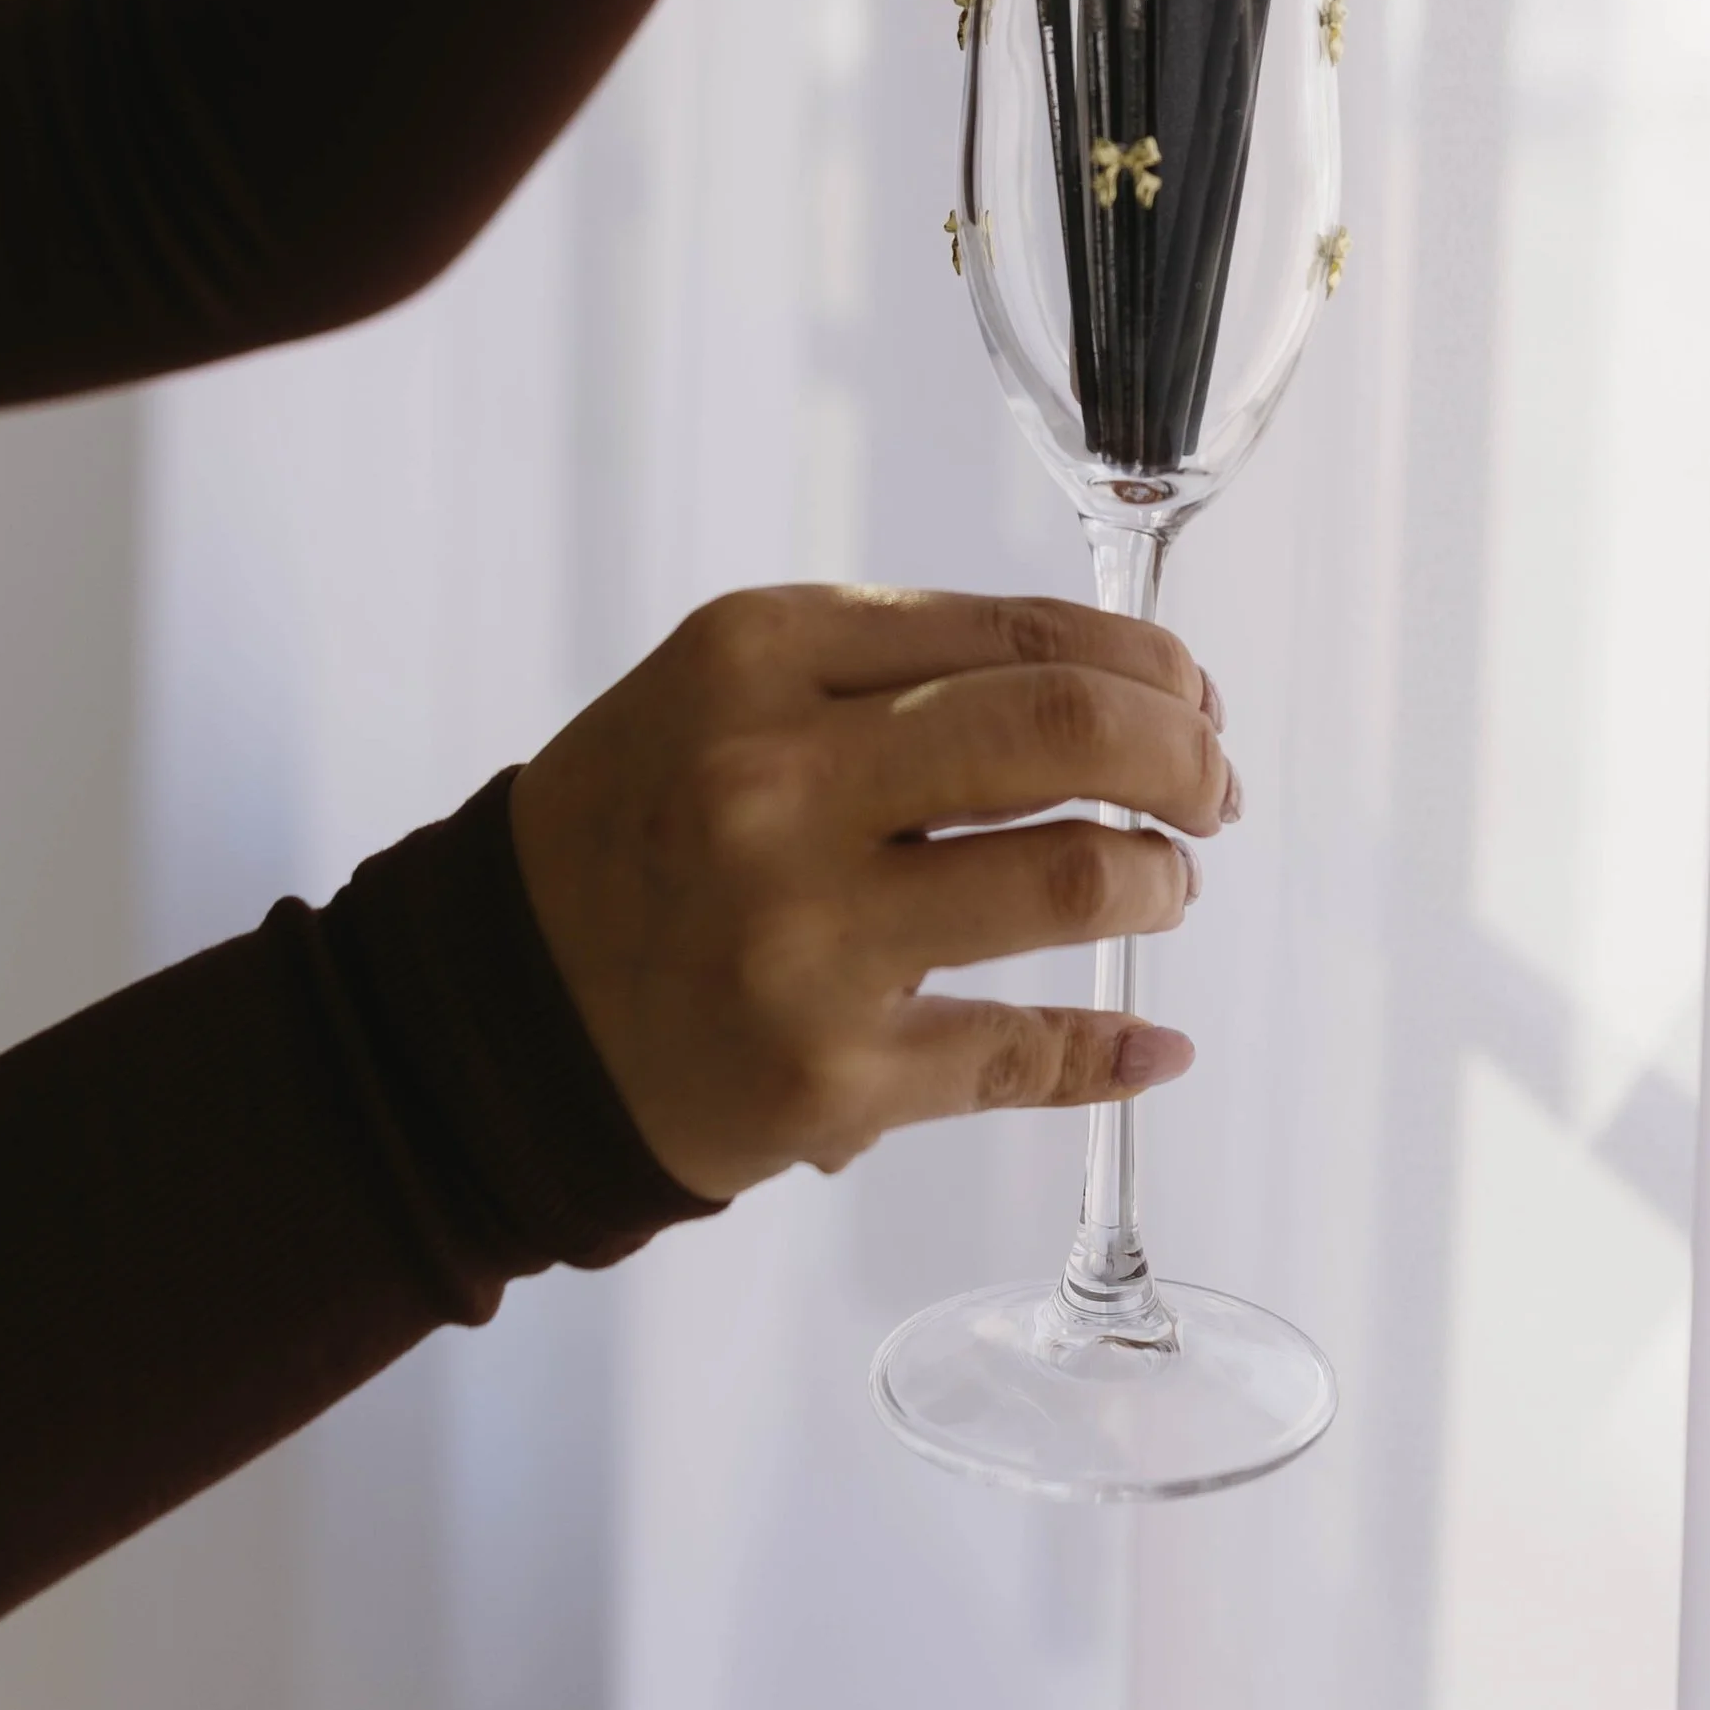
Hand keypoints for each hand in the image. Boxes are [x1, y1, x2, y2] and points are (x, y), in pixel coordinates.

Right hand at [508, 583, 1234, 1202]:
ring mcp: (803, 936)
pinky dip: (1111, 1053)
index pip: (1018, 631)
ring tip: (1166, 886)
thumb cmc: (645, 825)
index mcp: (758, 655)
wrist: (495, 1013)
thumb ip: (899, 669)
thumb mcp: (728, 690)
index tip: (1189, 697)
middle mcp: (777, 782)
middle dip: (1183, 754)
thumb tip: (1125, 689)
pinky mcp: (825, 1077)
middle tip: (1214, 787)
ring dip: (1160, 881)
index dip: (1143, 665)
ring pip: (1071, 879)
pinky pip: (1018, 1055)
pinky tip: (1155, 1044)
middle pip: (1063, 732)